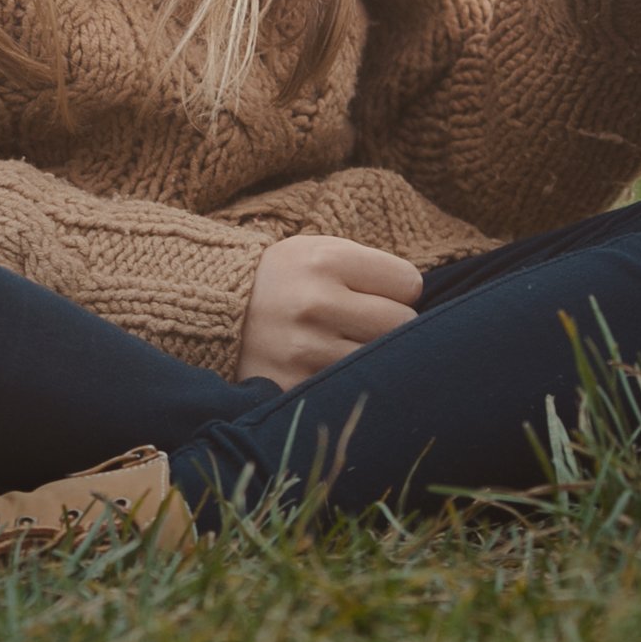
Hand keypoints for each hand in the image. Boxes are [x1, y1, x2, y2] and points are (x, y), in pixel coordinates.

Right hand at [237, 235, 422, 389]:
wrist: (214, 310)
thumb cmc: (286, 278)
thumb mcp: (320, 250)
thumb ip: (372, 268)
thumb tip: (426, 301)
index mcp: (326, 260)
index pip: (409, 284)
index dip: (399, 289)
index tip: (380, 293)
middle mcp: (315, 303)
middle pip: (402, 325)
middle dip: (390, 324)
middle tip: (366, 323)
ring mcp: (304, 351)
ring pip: (380, 362)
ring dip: (373, 357)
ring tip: (350, 345)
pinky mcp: (293, 388)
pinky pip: (350, 390)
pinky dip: (349, 384)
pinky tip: (334, 371)